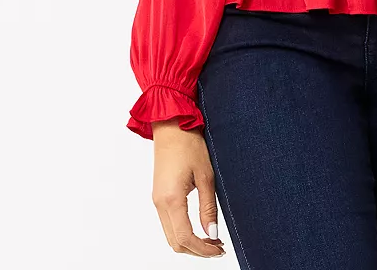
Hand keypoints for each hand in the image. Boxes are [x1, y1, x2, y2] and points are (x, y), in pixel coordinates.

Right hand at [151, 120, 225, 257]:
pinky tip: (199, 226)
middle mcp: (160, 204)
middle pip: (175, 242)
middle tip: (218, 247)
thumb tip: (212, 233)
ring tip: (212, 238)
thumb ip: (208, 208)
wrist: (172, 125)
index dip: (203, 249)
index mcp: (171, 199)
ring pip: (171, 235)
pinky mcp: (159, 195)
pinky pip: (168, 223)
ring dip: (190, 242)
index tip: (219, 249)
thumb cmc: (189, 145)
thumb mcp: (206, 176)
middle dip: (197, 250)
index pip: (185, 237)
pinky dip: (183, 231)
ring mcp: (157, 200)